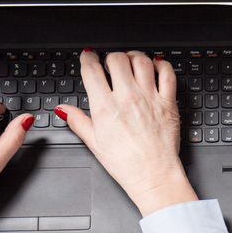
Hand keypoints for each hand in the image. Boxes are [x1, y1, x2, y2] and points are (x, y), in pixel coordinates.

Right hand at [57, 49, 196, 215]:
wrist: (153, 176)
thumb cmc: (126, 164)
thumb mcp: (94, 143)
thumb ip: (78, 121)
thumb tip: (63, 109)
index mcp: (105, 107)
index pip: (92, 69)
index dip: (88, 58)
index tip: (89, 56)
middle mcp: (127, 98)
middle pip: (116, 59)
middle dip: (110, 57)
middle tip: (110, 63)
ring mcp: (149, 98)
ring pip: (141, 61)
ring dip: (133, 56)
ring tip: (130, 61)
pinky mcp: (168, 104)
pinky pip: (167, 74)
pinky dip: (162, 65)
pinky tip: (155, 66)